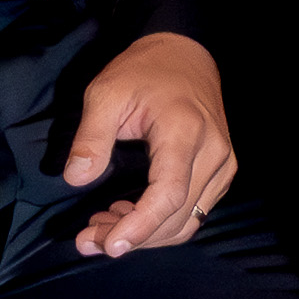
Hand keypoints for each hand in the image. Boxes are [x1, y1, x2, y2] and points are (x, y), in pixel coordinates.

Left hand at [63, 32, 234, 257]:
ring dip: (145, 235)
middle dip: (131, 237)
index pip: (168, 194)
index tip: (108, 244)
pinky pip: (193, 212)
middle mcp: (213, 153)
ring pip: (187, 222)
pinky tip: (126, 214)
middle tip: (87, 238)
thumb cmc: (144, 70)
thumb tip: (76, 178)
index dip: (139, 226)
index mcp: (185, 131)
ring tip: (101, 226)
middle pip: (176, 216)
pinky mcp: (220, 172)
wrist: (185, 53)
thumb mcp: (106, 92)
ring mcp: (223, 165)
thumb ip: (91, 137)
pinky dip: (160, 223)